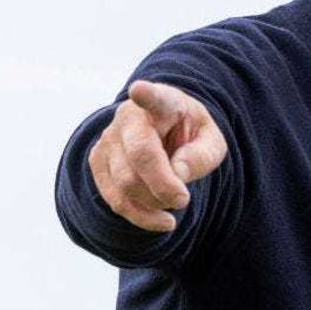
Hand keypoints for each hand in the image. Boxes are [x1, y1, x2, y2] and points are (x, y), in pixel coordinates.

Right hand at [88, 80, 226, 231]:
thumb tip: (177, 174)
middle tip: (184, 200)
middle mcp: (129, 116)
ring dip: (153, 204)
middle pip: (140, 155)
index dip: (145, 95)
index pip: (153, 97)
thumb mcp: (211, 142)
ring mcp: (108, 139)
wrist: (166, 135)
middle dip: (163, 186)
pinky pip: (114, 198)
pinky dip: (140, 216)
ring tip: (174, 207)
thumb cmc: (191, 135)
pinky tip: (160, 220)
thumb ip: (200, 155)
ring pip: (125, 182)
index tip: (139, 90)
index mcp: (163, 102)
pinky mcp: (98, 163)